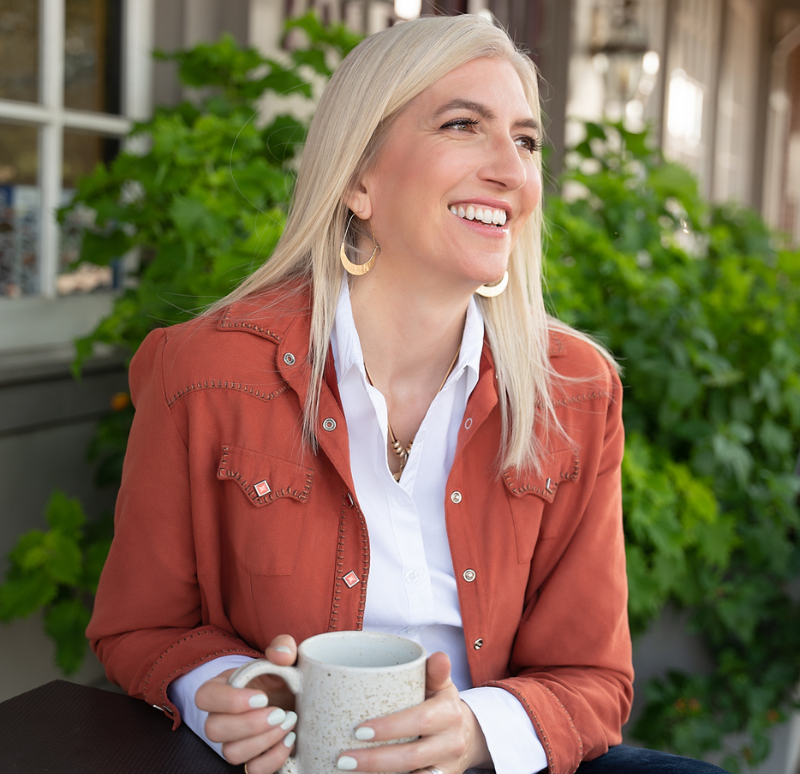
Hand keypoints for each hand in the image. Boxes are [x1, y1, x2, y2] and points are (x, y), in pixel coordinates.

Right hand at [196, 635, 298, 772]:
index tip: (262, 697)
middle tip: (279, 713)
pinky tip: (290, 740)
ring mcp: (234, 741)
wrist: (294, 696)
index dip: (230, 701)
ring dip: (262, 741)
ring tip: (288, 723)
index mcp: (222, 688)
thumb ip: (282, 646)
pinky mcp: (252, 758)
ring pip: (230, 753)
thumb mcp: (283, 655)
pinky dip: (272, 759)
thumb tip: (281, 654)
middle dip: (249, 724)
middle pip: (213, 730)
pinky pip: (252, 770)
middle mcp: (221, 717)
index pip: (204, 697)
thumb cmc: (281, 674)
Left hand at [335, 652, 490, 773]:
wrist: (465, 735)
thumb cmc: (440, 704)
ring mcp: (447, 766)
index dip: (389, 728)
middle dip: (376, 759)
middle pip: (412, 755)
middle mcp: (451, 742)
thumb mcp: (440, 685)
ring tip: (349, 770)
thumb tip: (439, 656)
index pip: (419, 720)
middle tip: (344, 757)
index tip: (358, 731)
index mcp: (449, 712)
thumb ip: (434, 671)